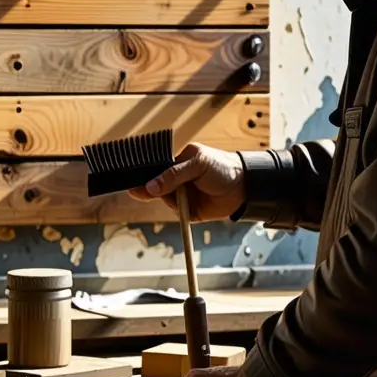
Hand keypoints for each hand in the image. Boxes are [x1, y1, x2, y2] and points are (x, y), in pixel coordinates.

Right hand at [127, 142, 245, 220]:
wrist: (244, 187)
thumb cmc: (222, 167)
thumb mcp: (198, 165)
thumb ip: (174, 174)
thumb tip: (150, 187)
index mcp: (177, 163)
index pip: (155, 169)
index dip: (144, 176)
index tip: (132, 183)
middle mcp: (177, 179)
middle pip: (155, 187)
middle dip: (148, 191)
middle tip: (137, 193)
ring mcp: (183, 195)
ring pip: (166, 200)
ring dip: (170, 200)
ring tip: (183, 195)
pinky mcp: (190, 210)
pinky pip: (178, 213)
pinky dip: (180, 212)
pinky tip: (186, 207)